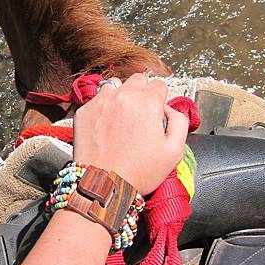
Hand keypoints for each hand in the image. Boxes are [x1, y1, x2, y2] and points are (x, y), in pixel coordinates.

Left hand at [73, 73, 188, 195]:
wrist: (103, 185)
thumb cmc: (139, 172)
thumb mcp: (174, 151)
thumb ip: (180, 122)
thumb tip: (169, 109)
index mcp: (148, 102)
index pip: (159, 84)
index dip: (160, 99)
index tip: (156, 113)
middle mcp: (124, 96)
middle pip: (138, 79)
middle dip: (142, 92)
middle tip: (141, 114)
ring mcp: (101, 101)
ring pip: (115, 85)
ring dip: (121, 96)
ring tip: (122, 118)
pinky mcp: (84, 111)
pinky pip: (97, 99)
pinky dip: (103, 108)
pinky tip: (106, 126)